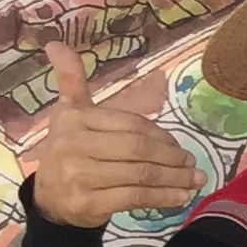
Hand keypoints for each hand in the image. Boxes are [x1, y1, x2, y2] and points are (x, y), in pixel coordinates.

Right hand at [22, 41, 199, 229]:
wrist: (50, 201)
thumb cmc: (71, 152)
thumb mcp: (70, 114)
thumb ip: (71, 80)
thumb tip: (55, 43)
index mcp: (72, 119)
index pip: (131, 124)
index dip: (162, 135)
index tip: (181, 146)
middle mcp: (71, 145)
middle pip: (138, 149)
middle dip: (173, 157)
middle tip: (193, 163)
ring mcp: (77, 176)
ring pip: (141, 174)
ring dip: (176, 178)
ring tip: (196, 179)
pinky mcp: (86, 203)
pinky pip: (135, 198)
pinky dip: (165, 197)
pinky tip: (183, 196)